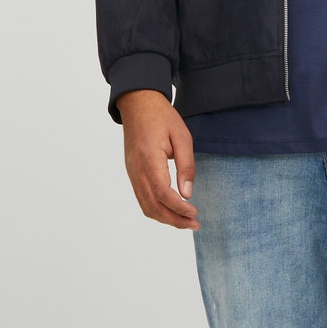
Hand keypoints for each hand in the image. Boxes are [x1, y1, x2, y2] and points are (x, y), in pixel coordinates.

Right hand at [117, 90, 199, 230]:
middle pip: (152, 205)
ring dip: (165, 218)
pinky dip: (156, 209)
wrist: (137, 103)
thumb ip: (186, 166)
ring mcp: (131, 172)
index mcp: (149, 158)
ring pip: (145, 205)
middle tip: (194, 224)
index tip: (195, 213)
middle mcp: (136, 169)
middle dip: (174, 220)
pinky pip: (142, 198)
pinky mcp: (132, 173)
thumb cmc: (162, 117)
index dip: (179, 208)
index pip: (162, 193)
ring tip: (185, 222)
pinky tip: (172, 210)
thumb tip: (187, 193)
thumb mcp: (182, 136)